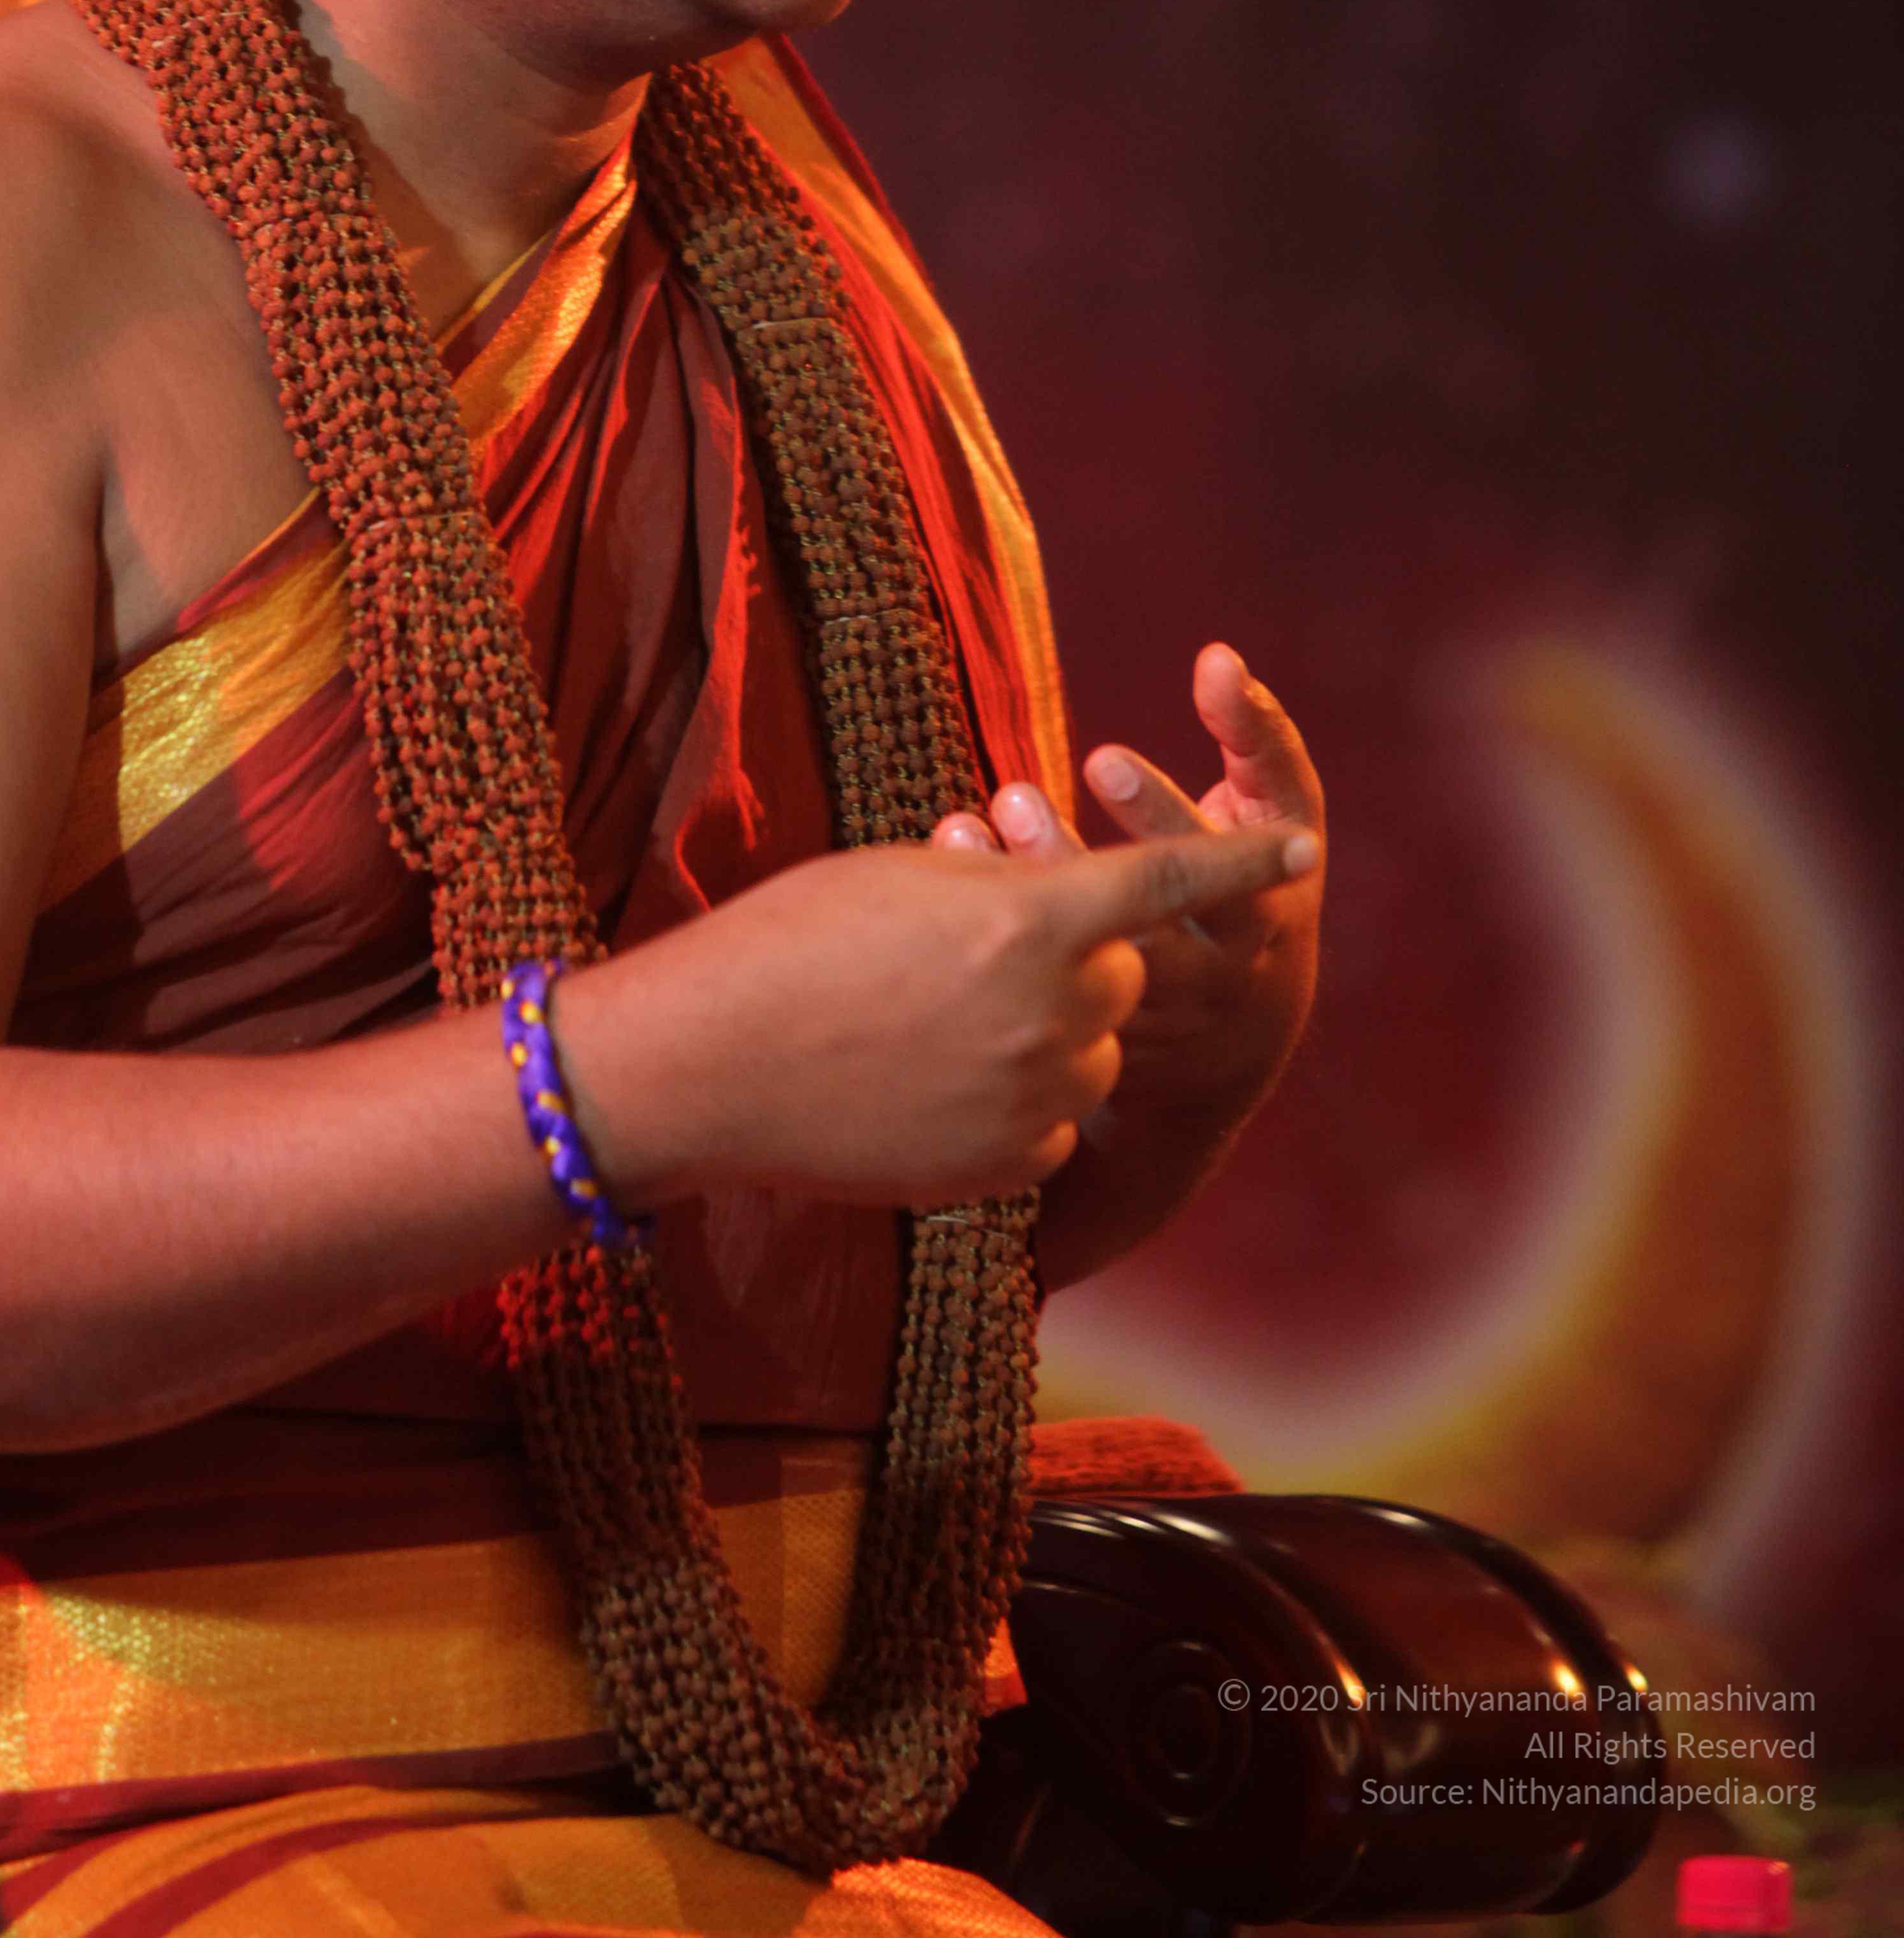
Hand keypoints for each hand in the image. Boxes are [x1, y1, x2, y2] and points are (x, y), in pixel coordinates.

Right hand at [558, 804, 1318, 1219]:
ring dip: (1047, 1033)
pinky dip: (1013, 1104)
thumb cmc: (792, 942)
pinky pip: (1050, 1126)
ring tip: (939, 1020)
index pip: (1167, 881)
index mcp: (1033, 918)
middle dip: (1076, 959)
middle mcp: (1053, 1010)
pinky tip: (928, 1087)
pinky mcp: (1006, 1166)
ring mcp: (1034, 1098)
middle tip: (982, 950)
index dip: (1240, 858)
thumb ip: (997, 885)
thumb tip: (1040, 890)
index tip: (1305, 850)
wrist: (711, 1065)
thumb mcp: (901, 877)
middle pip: (1123, 976)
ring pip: (1092, 1055)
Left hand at [931, 644, 1324, 1145]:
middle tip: (1016, 793)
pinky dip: (1005, 947)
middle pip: (1158, 924)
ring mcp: (1177, 1024)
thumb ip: (1252, 737)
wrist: (1239, 1043)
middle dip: (1078, 858)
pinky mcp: (1122, 1062)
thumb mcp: (1270, 816)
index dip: (1167, 812)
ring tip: (976, 828)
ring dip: (1032, 897)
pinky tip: (950, 886)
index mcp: (1275, 901)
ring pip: (1097, 968)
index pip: (1237, 860)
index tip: (1097, 760)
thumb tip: (1216, 655)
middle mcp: (1234, 969)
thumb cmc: (1247, 886)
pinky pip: (1057, 1005)